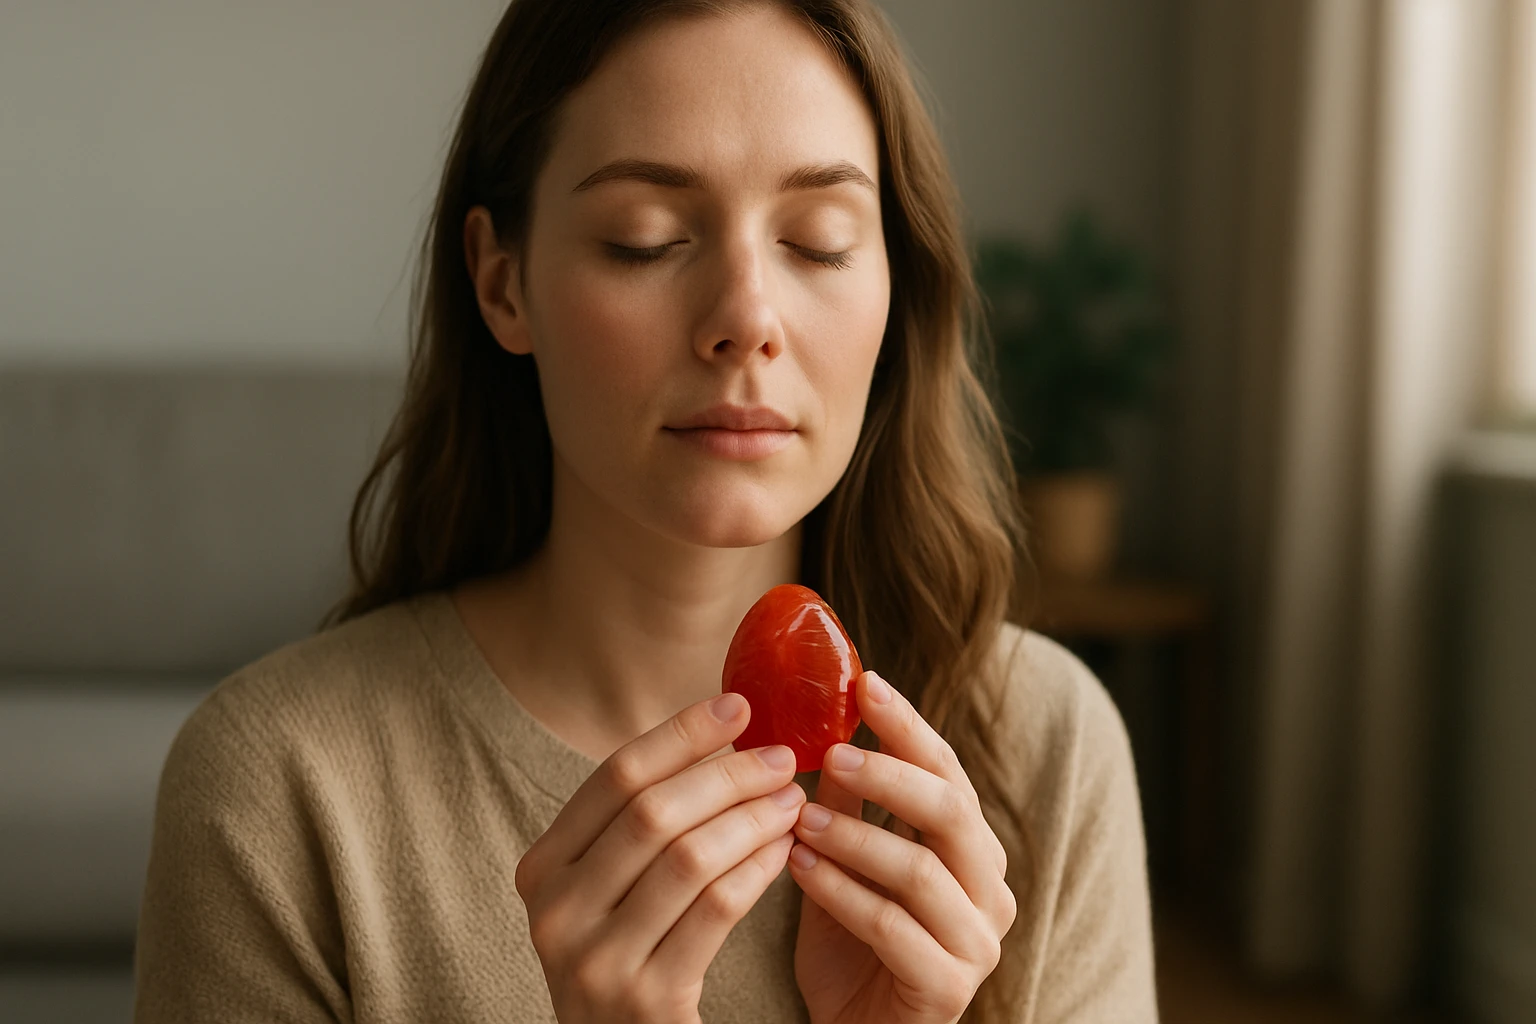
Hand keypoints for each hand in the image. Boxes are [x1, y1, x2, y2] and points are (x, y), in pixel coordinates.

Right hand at [514, 692, 805, 1023]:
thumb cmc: (629, 954)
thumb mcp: (608, 888)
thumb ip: (641, 822)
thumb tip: (721, 728)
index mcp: (541, 868)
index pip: (614, 777)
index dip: (681, 735)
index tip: (738, 706)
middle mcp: (555, 912)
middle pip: (653, 812)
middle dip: (727, 774)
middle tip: (782, 756)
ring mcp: (595, 960)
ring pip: (689, 858)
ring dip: (752, 819)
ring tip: (791, 800)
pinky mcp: (645, 1000)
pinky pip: (716, 910)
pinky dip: (758, 869)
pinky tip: (785, 849)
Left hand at [788, 671, 1016, 1023]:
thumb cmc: (851, 940)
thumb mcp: (843, 858)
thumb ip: (844, 802)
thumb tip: (816, 721)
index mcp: (972, 848)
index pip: (948, 772)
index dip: (909, 726)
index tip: (866, 684)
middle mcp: (989, 889)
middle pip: (950, 812)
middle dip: (888, 775)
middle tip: (832, 753)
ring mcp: (976, 942)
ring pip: (921, 870)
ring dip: (855, 837)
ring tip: (800, 816)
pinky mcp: (948, 987)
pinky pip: (893, 929)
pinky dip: (842, 894)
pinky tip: (799, 869)